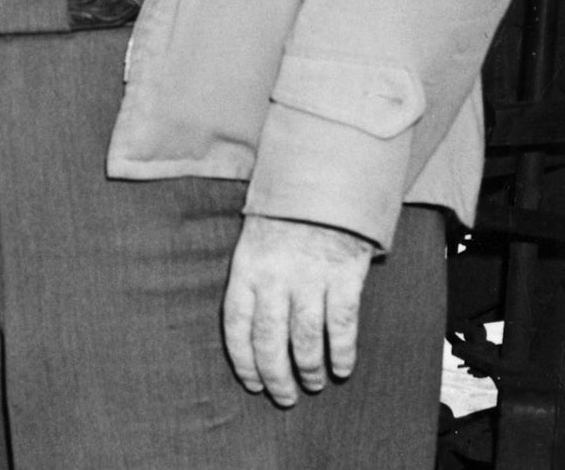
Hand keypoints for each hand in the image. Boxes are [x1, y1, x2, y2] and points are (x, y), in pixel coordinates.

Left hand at [222, 213, 375, 405]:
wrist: (323, 183)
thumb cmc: (284, 216)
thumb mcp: (252, 240)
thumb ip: (251, 280)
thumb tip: (248, 328)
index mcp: (246, 268)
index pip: (236, 325)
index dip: (243, 361)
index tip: (252, 383)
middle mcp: (274, 276)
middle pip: (269, 340)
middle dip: (276, 376)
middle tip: (284, 397)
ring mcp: (309, 277)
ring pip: (305, 339)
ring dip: (309, 369)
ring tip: (313, 383)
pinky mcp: (343, 276)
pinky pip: (341, 326)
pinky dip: (342, 353)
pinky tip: (342, 368)